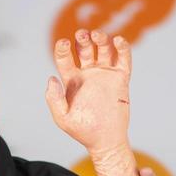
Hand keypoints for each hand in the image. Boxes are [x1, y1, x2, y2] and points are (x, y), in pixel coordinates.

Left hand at [44, 28, 132, 160]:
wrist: (106, 140)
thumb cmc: (82, 131)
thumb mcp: (62, 118)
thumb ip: (54, 99)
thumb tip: (51, 78)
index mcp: (71, 80)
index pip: (65, 58)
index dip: (62, 48)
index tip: (63, 43)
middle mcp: (88, 74)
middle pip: (84, 48)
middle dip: (82, 38)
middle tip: (82, 34)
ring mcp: (105, 74)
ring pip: (103, 49)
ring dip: (101, 38)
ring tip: (97, 36)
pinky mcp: (121, 78)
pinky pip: (123, 58)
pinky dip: (122, 47)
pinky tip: (118, 41)